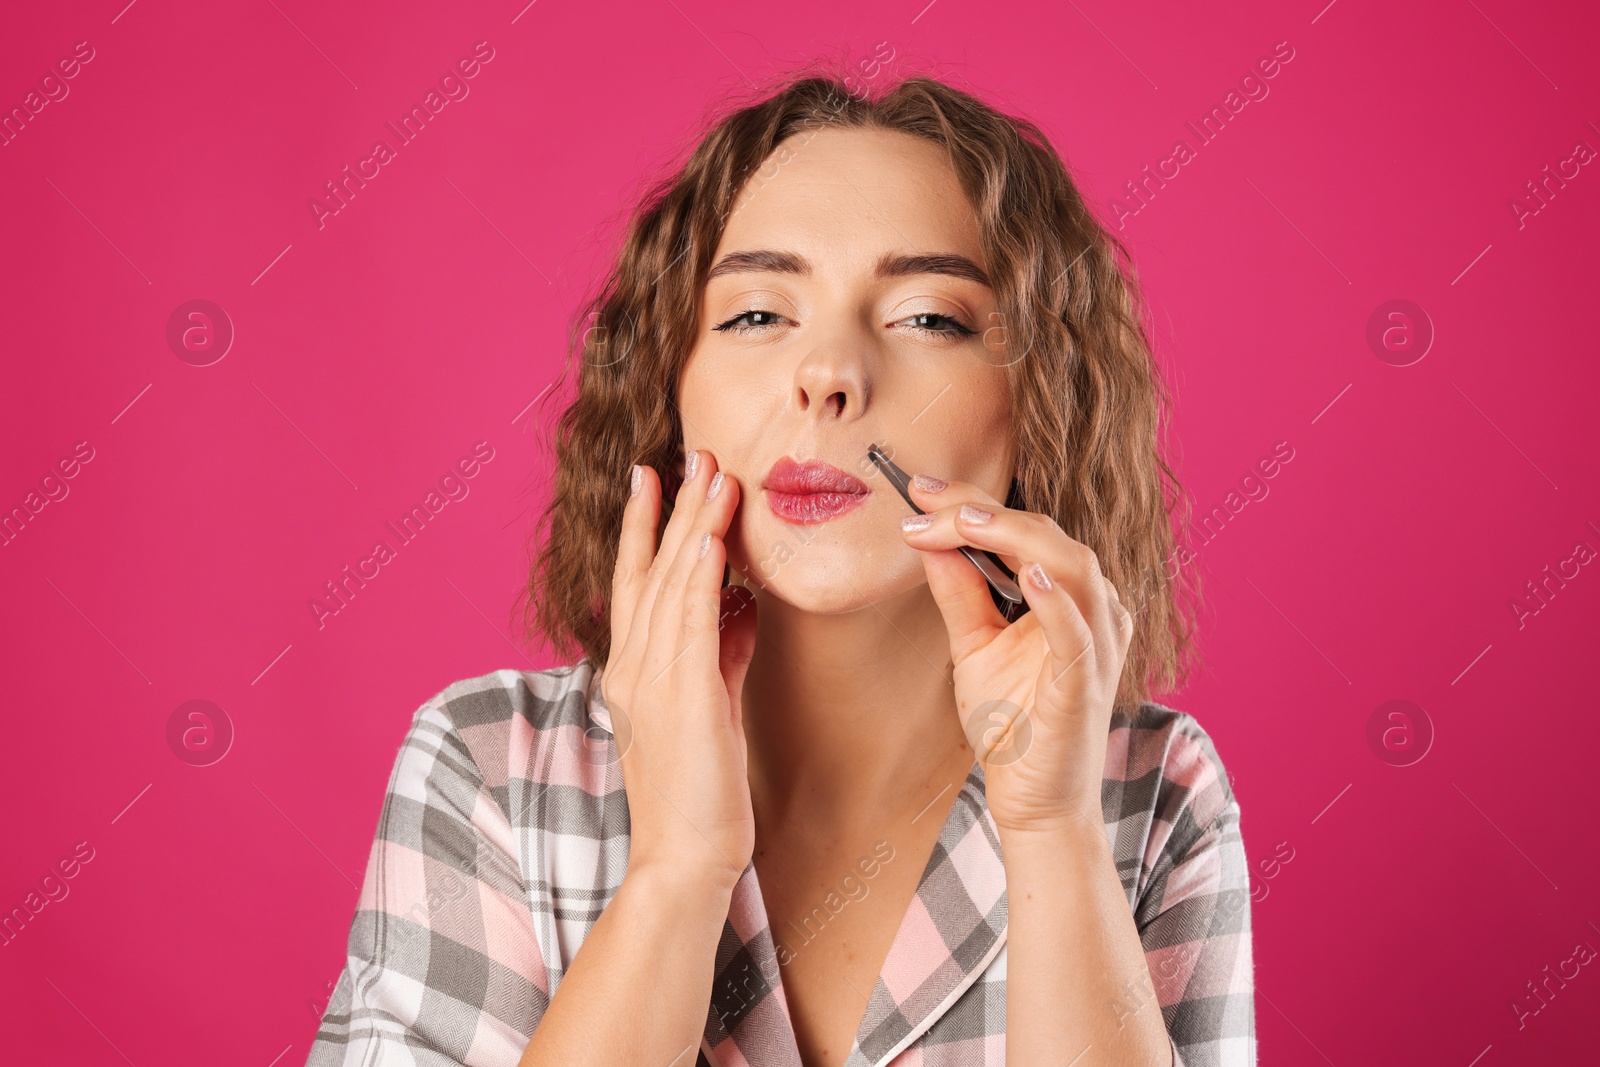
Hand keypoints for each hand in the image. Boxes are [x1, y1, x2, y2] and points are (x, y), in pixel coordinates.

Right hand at [603, 449, 759, 891]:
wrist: (685, 857)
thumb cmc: (699, 792)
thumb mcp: (711, 708)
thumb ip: (723, 654)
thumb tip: (743, 608)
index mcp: (634, 670)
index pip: (636, 582)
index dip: (643, 527)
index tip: (651, 478)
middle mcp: (634, 666)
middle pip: (651, 570)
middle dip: (670, 508)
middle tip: (687, 453)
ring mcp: (653, 680)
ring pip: (673, 584)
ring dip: (691, 525)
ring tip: (708, 474)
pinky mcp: (685, 697)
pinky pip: (693, 624)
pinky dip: (700, 577)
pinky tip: (709, 540)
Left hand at [898, 473, 1134, 833]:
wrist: (1036, 802)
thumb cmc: (1015, 724)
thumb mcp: (975, 644)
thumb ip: (957, 591)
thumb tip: (925, 535)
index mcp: (1068, 595)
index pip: (1024, 529)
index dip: (971, 503)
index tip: (917, 488)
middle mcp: (1093, 610)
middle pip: (1046, 535)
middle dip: (981, 511)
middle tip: (925, 499)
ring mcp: (1098, 644)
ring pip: (1074, 566)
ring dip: (1016, 537)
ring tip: (965, 520)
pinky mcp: (1088, 683)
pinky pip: (1081, 632)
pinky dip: (1058, 600)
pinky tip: (1031, 576)